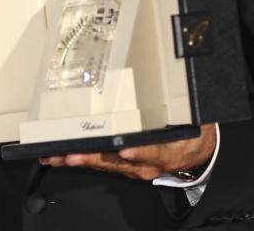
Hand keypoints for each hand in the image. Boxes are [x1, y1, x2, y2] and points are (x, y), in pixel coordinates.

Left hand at [39, 123, 215, 180]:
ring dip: (81, 160)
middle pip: (118, 161)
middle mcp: (147, 163)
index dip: (140, 152)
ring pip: (104, 164)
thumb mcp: (193, 120)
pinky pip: (102, 164)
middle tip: (72, 155)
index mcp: (166, 151)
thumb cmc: (191, 133)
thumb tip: (179, 85)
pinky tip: (65, 157)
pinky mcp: (124, 166)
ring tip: (59, 156)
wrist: (195, 153)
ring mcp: (134, 167)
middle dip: (92, 158)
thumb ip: (186, 109)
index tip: (126, 150)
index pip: (153, 152)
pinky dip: (83, 160)